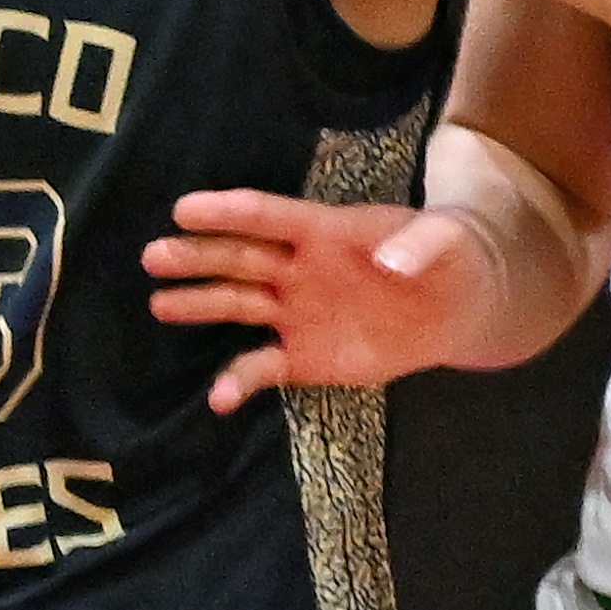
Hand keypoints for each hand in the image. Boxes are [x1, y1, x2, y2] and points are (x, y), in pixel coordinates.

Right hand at [144, 189, 501, 410]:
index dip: (228, 212)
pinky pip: (263, 368)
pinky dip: (240, 382)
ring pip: (239, 305)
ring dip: (200, 305)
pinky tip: (218, 399)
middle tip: (154, 256)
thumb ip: (420, 244)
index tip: (185, 210)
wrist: (455, 304)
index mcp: (323, 229)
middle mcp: (297, 267)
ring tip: (160, 305)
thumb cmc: (444, 254)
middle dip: (198, 257)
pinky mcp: (303, 356)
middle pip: (240, 258)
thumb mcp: (445, 240)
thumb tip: (391, 262)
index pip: (268, 216)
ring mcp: (295, 312)